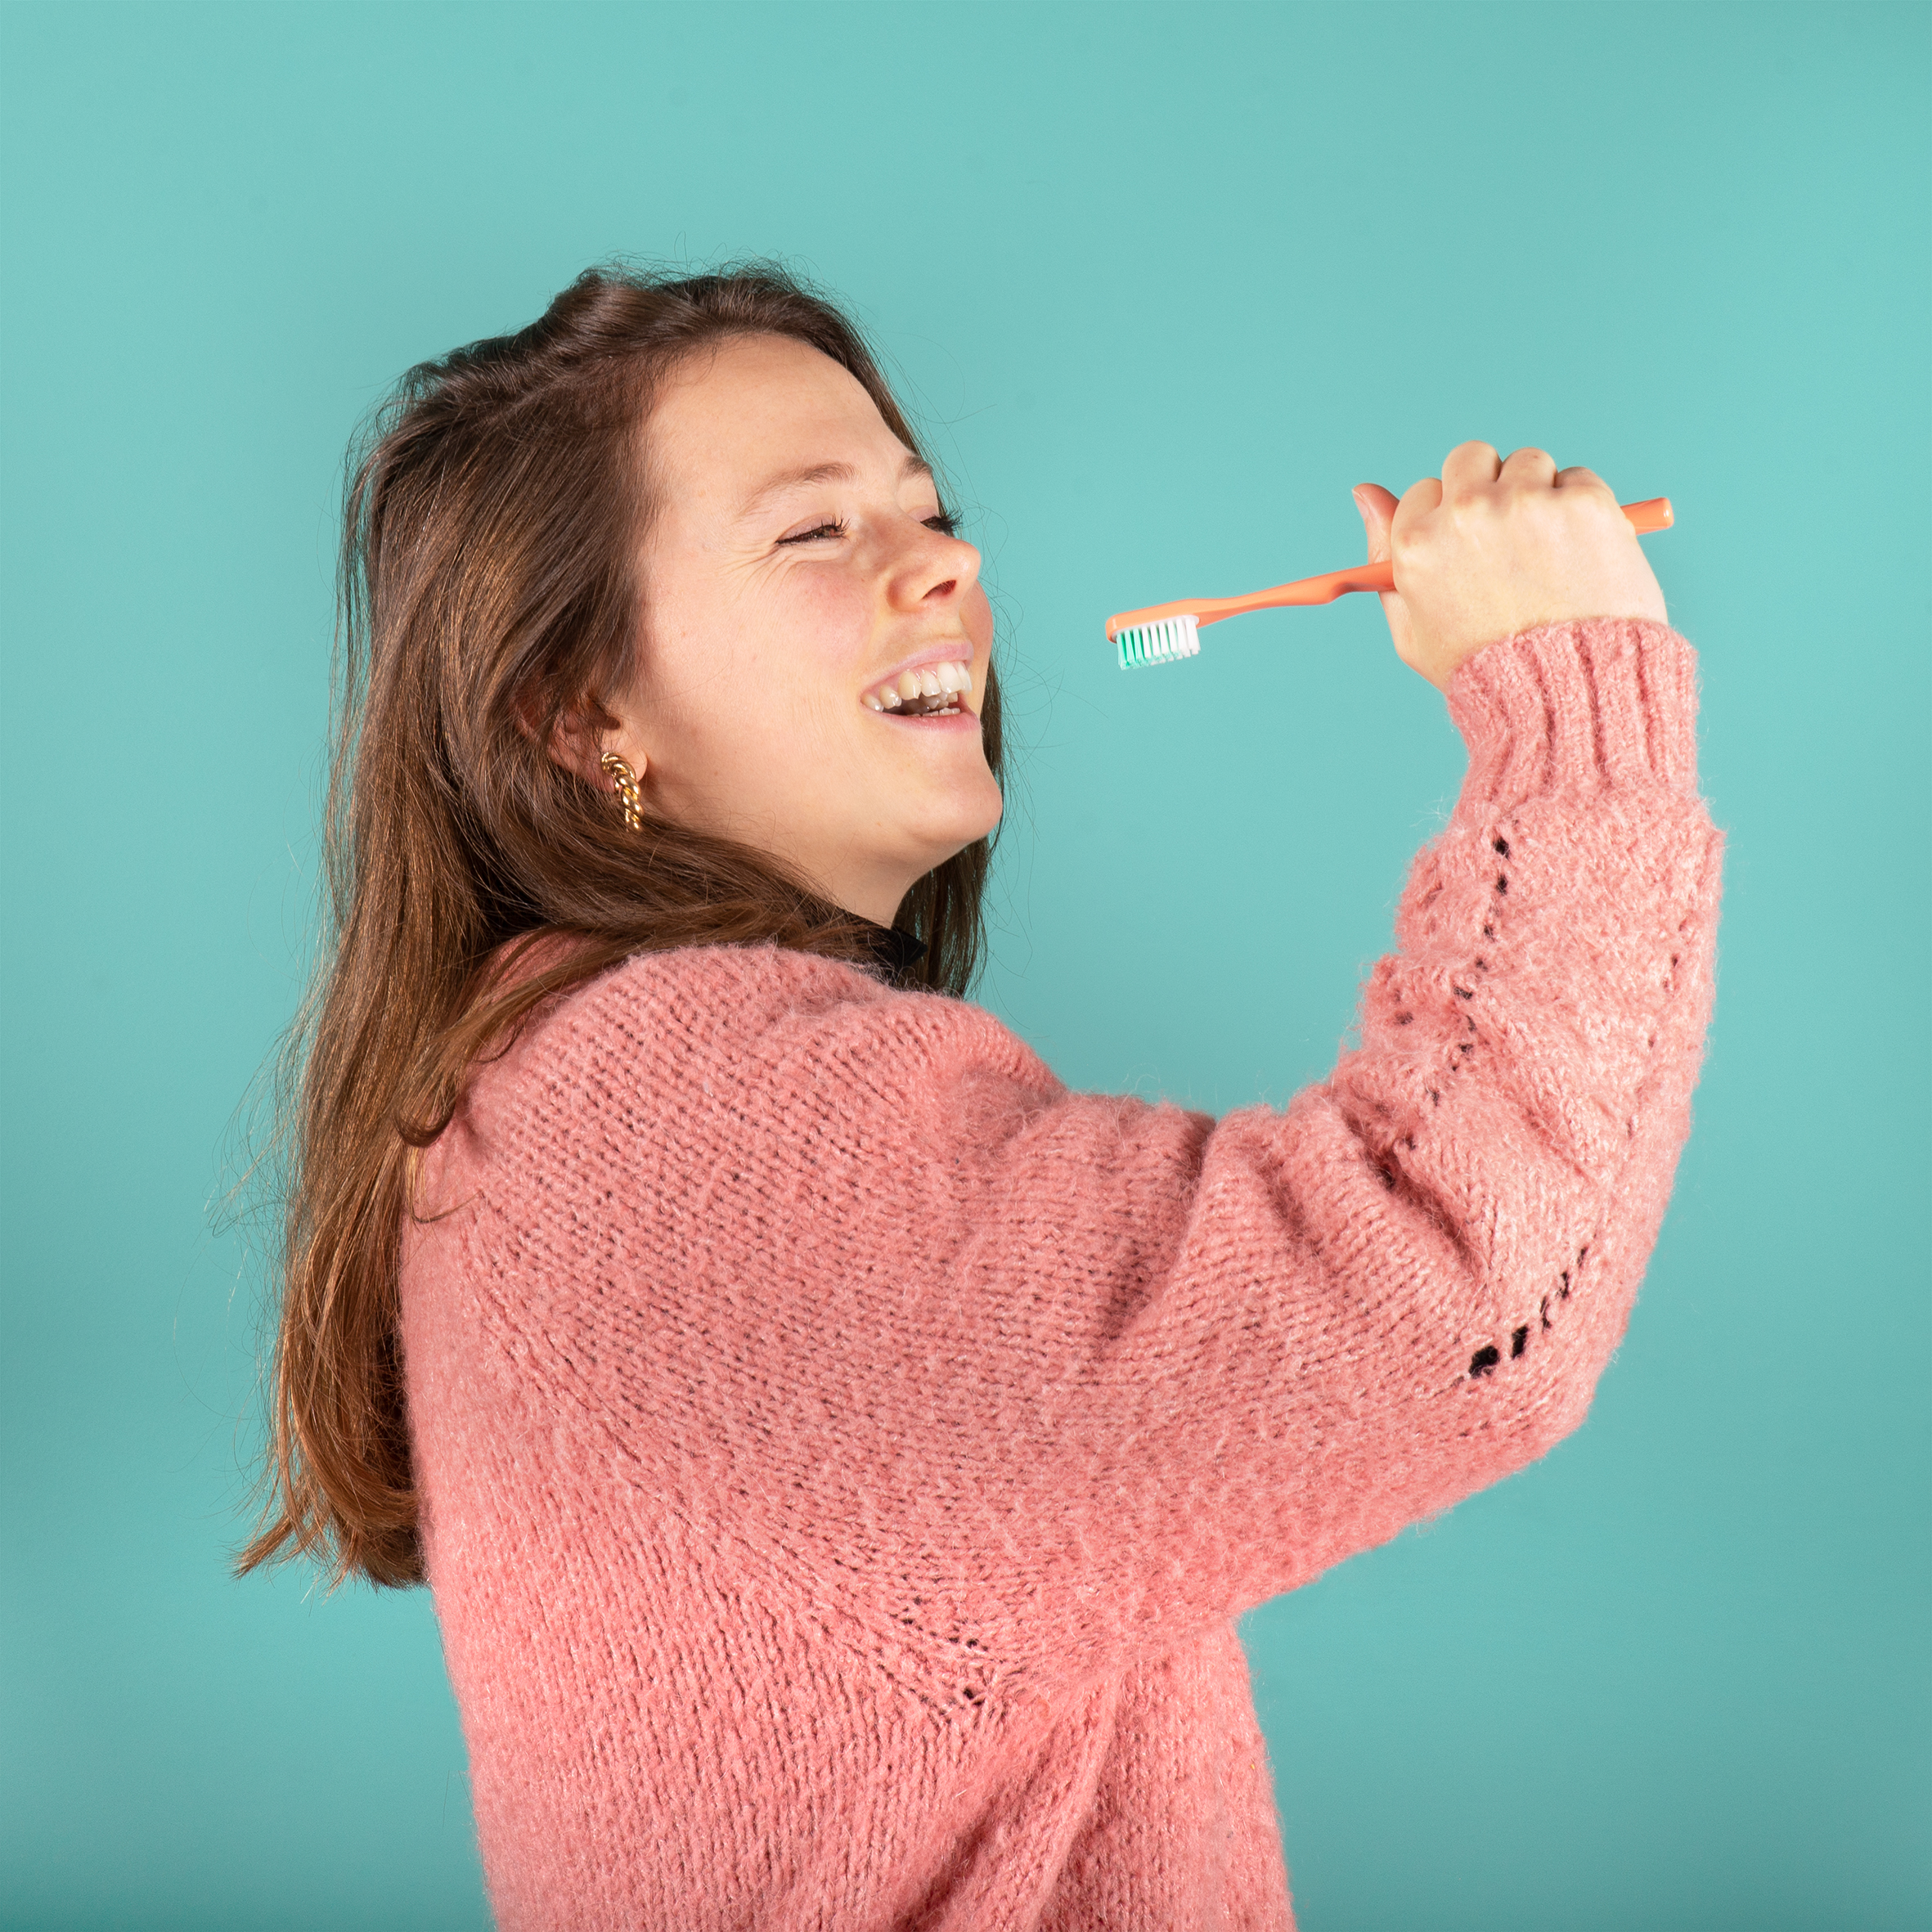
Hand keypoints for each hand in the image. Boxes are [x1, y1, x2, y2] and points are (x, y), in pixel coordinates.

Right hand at [1352, 442, 1667, 691]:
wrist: (1565, 693)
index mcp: (1417, 542)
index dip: (1448, 519)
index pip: (1424, 490)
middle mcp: (1465, 513)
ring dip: (1538, 493)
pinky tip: (1581, 555)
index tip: (1469, 549)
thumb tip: (1363, 493)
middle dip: (1489, 486)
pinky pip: (1578, 477)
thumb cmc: (1484, 670)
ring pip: (1528, 462)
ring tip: (1548, 553)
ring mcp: (1526, 503)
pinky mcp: (1581, 501)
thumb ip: (1382, 557)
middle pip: (1470, 458)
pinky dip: (1583, 508)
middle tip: (1510, 539)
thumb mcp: (1412, 628)